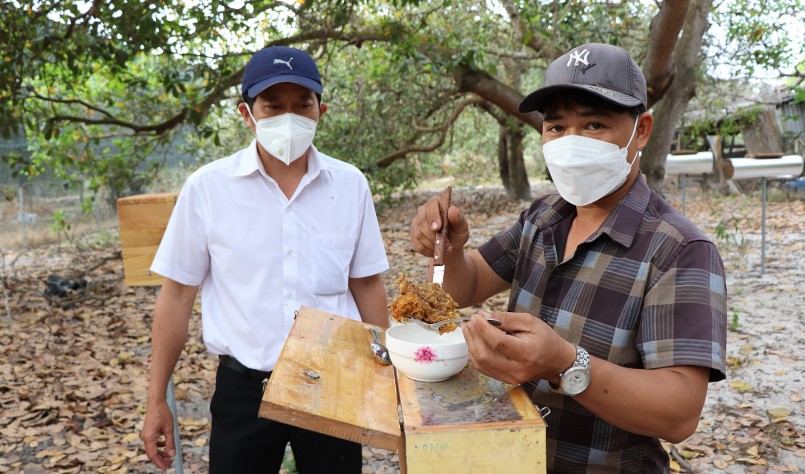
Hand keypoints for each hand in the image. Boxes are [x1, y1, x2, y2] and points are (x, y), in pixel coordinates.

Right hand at [141, 399, 175, 469]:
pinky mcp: (148, 431)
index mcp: (149, 438)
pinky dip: (158, 445)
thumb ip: (170, 442)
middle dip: (160, 459)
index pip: (153, 455)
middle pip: (151, 453)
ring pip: (152, 448)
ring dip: (160, 452)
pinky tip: (165, 444)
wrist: (156, 402)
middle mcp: (145, 437)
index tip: (166, 467)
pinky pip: (152, 442)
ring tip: (168, 455)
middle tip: (168, 464)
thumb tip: (172, 454)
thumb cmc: (162, 414)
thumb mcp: (169, 429)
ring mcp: (146, 434)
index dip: (159, 463)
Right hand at [409, 196, 468, 257]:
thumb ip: (458, 219)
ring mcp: (416, 223)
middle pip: (422, 221)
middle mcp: (423, 211)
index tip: (437, 228)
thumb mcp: (462, 227)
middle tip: (445, 245)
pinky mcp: (413, 236)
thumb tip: (452, 210)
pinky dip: (428, 251)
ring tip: (444, 249)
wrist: (450, 244)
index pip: (431, 205)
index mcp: (436, 203)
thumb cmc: (457, 232)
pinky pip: (418, 245)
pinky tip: (436, 251)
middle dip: (433, 235)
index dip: (433, 216)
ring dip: (432, 244)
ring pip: (419, 234)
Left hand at [461, 311, 575, 384]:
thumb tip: (483, 316)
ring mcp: (510, 378)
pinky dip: (475, 353)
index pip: (498, 342)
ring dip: (471, 344)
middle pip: (485, 355)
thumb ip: (506, 319)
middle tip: (470, 321)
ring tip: (468, 329)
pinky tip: (473, 340)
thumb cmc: (546, 339)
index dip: (483, 329)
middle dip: (474, 336)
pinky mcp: (505, 380)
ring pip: (481, 363)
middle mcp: (517, 370)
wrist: (557, 362)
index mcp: (527, 354)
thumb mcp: (530, 322)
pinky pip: (484, 368)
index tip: (476, 316)